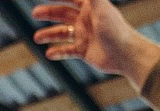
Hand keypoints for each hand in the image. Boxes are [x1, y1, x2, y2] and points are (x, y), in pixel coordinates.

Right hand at [29, 0, 159, 81]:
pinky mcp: (84, 51)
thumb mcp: (101, 6)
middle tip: (35, 13)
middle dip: (49, 13)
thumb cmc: (115, 28)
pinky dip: (58, 52)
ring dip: (49, 35)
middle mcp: (86, 20)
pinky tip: (49, 54)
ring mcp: (85, 36)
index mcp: (90, 7)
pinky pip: (67, 51)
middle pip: (63, 14)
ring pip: (63, 34)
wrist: (124, 54)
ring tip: (36, 38)